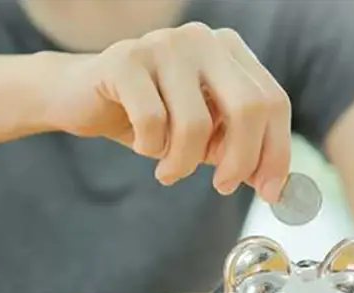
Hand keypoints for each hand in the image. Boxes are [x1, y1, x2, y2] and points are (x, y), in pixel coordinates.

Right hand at [46, 23, 290, 201]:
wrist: (77, 96)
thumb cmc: (143, 115)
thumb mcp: (198, 132)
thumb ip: (233, 147)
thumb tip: (272, 185)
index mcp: (228, 50)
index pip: (272, 101)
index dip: (276, 151)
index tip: (269, 191)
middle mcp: (202, 39)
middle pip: (248, 107)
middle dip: (240, 160)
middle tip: (222, 187)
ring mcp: (164, 45)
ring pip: (197, 123)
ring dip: (184, 162)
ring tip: (168, 171)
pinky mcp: (126, 61)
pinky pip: (153, 122)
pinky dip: (150, 147)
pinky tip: (140, 145)